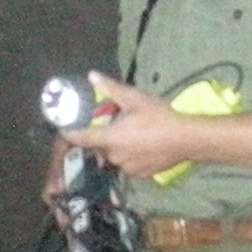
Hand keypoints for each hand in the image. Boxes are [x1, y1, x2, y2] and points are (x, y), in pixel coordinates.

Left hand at [73, 72, 196, 180]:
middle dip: (104, 137)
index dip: (70, 133)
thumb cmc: (159, 117)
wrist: (187, 139)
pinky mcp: (140, 175)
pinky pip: (128, 165)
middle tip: (117, 124)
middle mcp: (114, 156)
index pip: (80, 138)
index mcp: (110, 138)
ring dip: (118, 147)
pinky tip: (144, 147)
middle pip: (100, 147)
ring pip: (115, 157)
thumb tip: (91, 75)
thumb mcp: (134, 98)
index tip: (65, 128)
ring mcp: (127, 168)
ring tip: (134, 135)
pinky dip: (131, 157)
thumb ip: (111, 88)